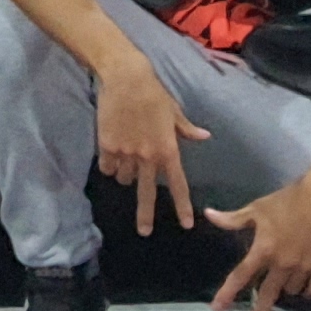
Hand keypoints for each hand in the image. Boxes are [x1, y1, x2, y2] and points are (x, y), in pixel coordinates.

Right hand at [93, 51, 208, 233]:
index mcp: (168, 150)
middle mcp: (147, 156)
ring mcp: (125, 153)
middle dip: (146, 215)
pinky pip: (106, 166)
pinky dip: (108, 164)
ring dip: (125, 174)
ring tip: (125, 158)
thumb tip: (204, 136)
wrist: (125, 79)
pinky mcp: (106, 146)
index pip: (177, 184)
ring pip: (123, 178)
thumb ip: (186, 129)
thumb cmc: (154, 93)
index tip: (185, 224)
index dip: (181, 205)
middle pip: (147, 193)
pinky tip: (110, 152)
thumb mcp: (174, 111)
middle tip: (144, 231)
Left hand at [204, 173, 310, 310]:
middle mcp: (282, 264)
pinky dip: (308, 291)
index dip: (227, 293)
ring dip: (285, 290)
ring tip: (285, 284)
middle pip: (267, 294)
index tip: (217, 309)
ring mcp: (305, 267)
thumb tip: (208, 215)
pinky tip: (306, 288)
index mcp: (263, 249)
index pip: (240, 275)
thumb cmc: (289, 200)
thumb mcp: (258, 208)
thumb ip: (234, 219)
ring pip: (291, 291)